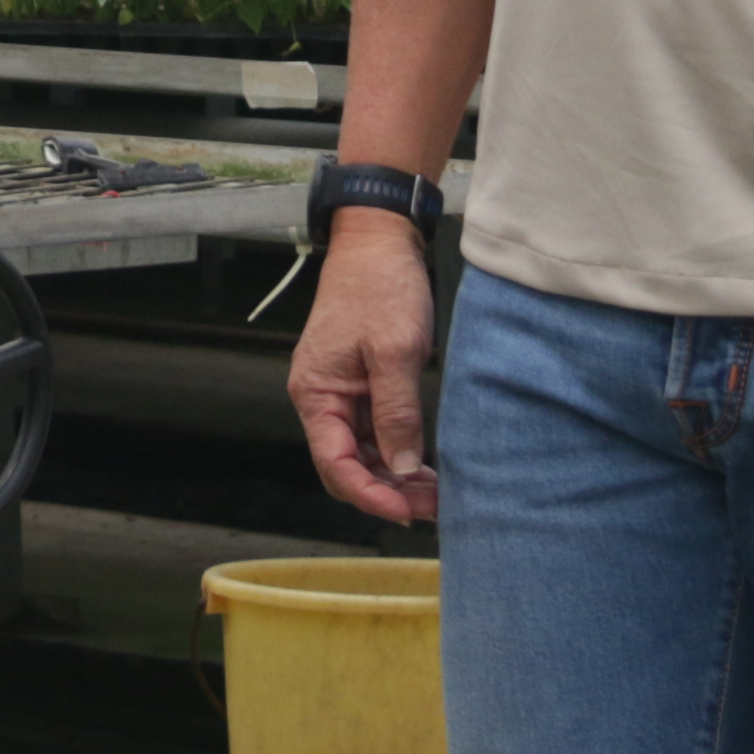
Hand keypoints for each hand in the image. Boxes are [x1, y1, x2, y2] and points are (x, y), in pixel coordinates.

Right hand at [287, 213, 440, 526]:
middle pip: (346, 466)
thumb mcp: (394, 351)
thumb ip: (396, 412)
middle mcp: (322, 398)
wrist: (379, 241)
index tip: (406, 512)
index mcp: (316, 392)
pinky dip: (399, 452)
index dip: (369, 495)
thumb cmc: (380, 286)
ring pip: (363, 453)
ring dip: (396, 476)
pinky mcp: (361, 384)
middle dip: (386, 492)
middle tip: (434, 507)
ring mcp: (342, 393)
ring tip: (437, 493)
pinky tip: (426, 466)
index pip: (334, 465)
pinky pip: (375, 432)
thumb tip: (401, 466)